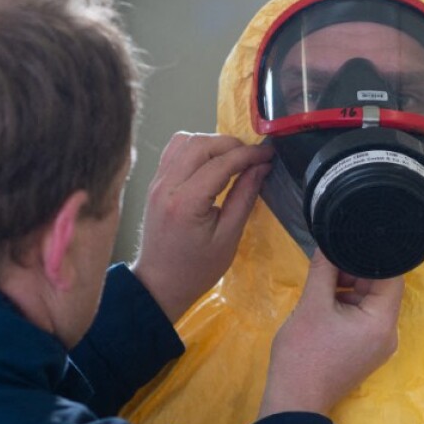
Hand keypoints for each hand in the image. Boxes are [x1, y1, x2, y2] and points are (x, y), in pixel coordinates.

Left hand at [131, 132, 273, 321]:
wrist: (159, 283)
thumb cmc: (197, 269)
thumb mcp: (229, 238)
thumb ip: (244, 197)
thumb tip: (261, 167)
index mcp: (186, 203)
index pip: (220, 163)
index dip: (248, 155)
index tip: (269, 155)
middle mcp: (166, 186)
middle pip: (200, 144)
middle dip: (231, 144)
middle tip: (254, 156)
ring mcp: (156, 182)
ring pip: (184, 141)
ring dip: (212, 143)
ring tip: (233, 158)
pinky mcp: (155, 183)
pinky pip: (174, 151)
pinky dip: (196, 149)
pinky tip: (212, 162)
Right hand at [259, 251, 404, 417]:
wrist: (294, 401)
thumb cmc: (303, 354)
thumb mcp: (312, 305)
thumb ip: (324, 270)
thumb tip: (329, 243)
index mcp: (382, 322)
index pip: (391, 277)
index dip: (372, 257)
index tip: (351, 243)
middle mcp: (389, 334)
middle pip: (381, 290)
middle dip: (355, 273)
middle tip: (329, 264)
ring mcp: (378, 345)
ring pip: (369, 303)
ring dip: (348, 289)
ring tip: (322, 284)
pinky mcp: (365, 351)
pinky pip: (363, 319)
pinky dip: (346, 307)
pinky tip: (324, 303)